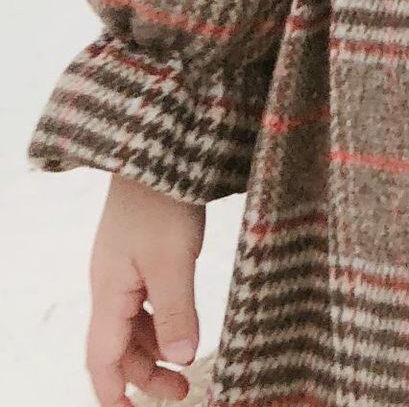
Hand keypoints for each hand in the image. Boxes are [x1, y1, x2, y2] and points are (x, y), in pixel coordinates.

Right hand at [86, 174, 206, 406]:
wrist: (160, 148)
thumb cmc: (163, 198)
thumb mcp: (174, 258)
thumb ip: (177, 310)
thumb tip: (181, 358)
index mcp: (108, 292)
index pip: (101, 359)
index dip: (113, 391)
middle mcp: (110, 284)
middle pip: (118, 346)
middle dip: (144, 374)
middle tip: (182, 390)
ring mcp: (125, 266)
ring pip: (133, 323)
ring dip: (155, 347)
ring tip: (185, 362)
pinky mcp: (142, 251)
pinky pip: (145, 299)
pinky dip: (161, 319)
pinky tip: (182, 323)